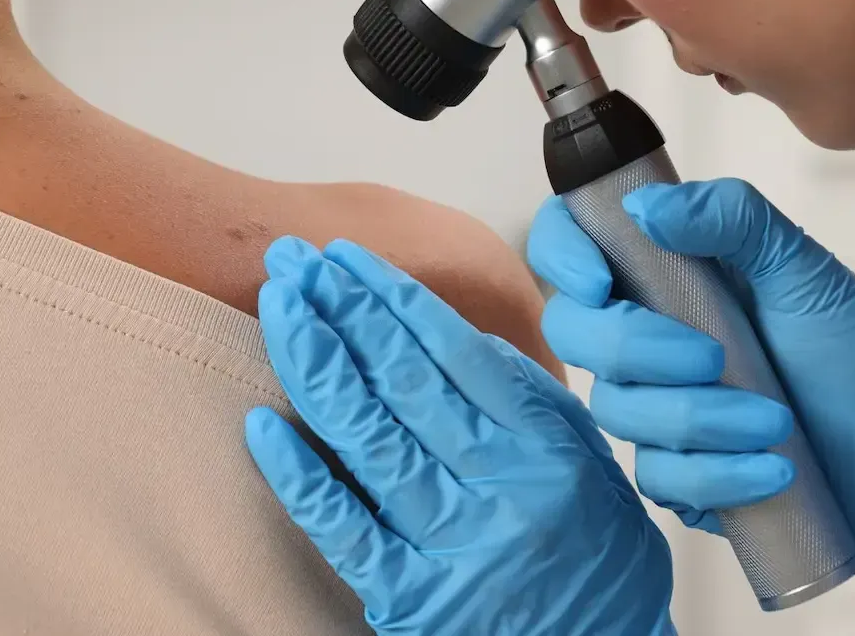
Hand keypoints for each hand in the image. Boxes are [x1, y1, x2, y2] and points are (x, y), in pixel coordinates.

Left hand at [245, 237, 675, 635]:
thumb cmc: (592, 556)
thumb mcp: (584, 459)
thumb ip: (522, 393)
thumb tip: (448, 331)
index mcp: (541, 444)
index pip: (453, 350)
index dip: (392, 296)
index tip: (344, 257)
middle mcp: (500, 486)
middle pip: (403, 379)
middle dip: (342, 310)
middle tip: (292, 263)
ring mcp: (453, 543)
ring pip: (369, 438)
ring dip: (315, 365)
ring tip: (278, 311)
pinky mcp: (412, 598)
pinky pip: (343, 526)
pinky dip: (299, 475)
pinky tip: (263, 427)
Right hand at [531, 178, 854, 635]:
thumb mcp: (806, 270)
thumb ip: (734, 219)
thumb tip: (649, 207)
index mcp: (668, 275)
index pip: (574, 248)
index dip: (563, 257)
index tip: (597, 282)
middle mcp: (651, 338)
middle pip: (577, 335)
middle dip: (636, 349)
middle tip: (713, 357)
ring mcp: (660, 409)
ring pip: (620, 412)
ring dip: (696, 419)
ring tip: (775, 422)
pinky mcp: (682, 475)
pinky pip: (659, 479)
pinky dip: (716, 476)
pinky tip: (773, 470)